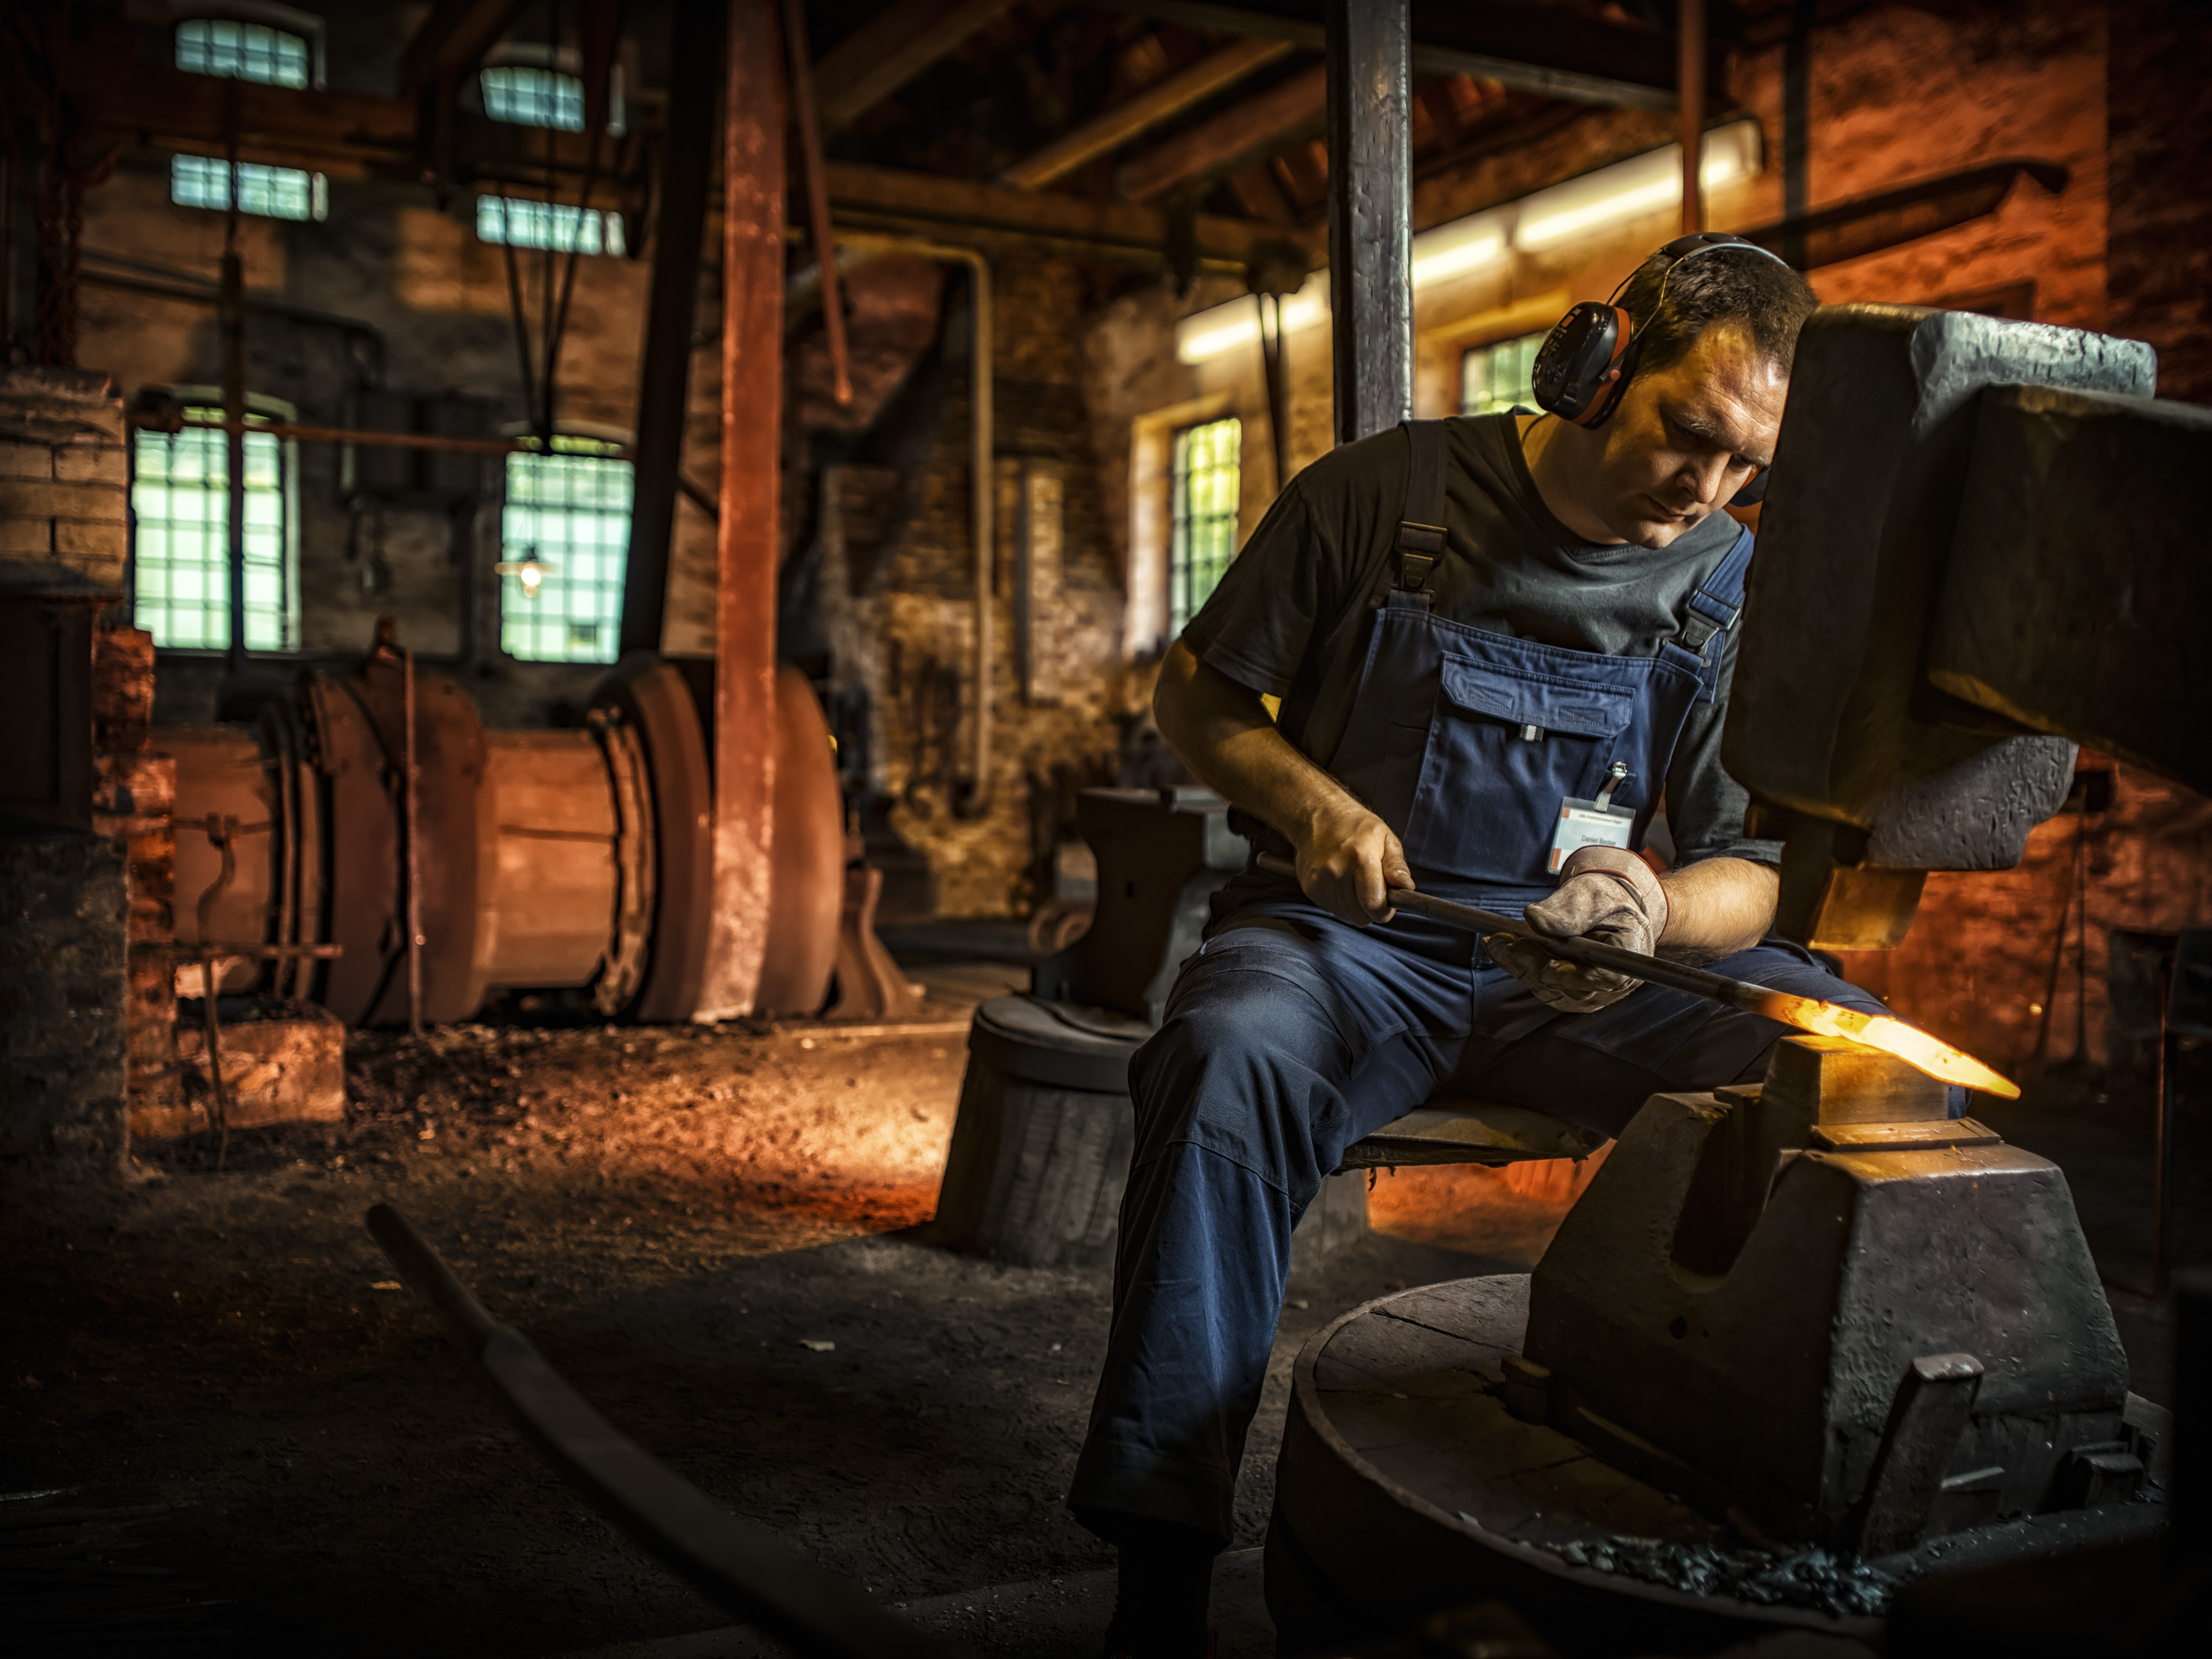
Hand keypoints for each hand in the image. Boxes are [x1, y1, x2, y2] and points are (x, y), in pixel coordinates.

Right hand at [1293, 804, 1412, 926]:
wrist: (1317, 816)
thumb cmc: (1356, 827)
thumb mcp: (1385, 838)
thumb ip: (1397, 865)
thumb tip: (1406, 887)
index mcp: (1360, 858)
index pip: (1374, 905)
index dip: (1385, 910)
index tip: (1388, 903)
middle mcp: (1336, 872)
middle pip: (1360, 917)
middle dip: (1371, 910)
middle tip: (1373, 891)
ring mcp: (1319, 882)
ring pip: (1346, 917)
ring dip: (1355, 908)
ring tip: (1356, 883)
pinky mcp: (1310, 888)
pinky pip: (1332, 910)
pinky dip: (1341, 903)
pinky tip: (1341, 882)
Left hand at [1489, 847, 1667, 1012]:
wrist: (1604, 909)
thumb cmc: (1604, 900)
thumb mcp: (1591, 895)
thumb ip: (1569, 910)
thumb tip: (1534, 919)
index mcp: (1629, 956)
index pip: (1607, 978)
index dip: (1578, 977)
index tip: (1550, 968)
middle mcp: (1610, 982)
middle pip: (1570, 987)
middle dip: (1535, 965)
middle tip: (1506, 942)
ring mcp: (1587, 990)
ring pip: (1549, 988)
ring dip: (1519, 965)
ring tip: (1496, 940)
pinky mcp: (1566, 990)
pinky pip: (1538, 983)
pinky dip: (1516, 964)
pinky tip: (1498, 945)